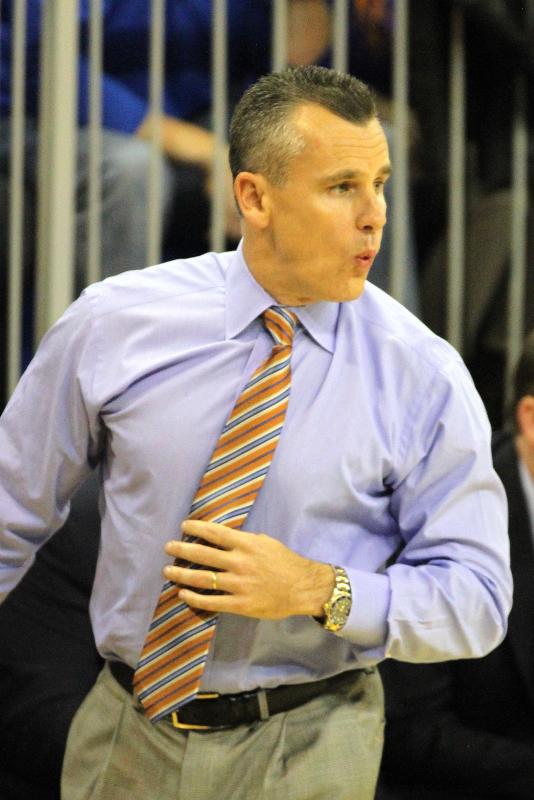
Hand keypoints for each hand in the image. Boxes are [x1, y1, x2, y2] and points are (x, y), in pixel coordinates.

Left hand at [163, 520, 334, 619]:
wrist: (302, 587)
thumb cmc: (284, 561)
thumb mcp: (265, 542)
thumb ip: (244, 541)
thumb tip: (223, 538)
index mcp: (246, 544)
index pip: (215, 533)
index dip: (196, 528)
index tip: (183, 526)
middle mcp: (239, 562)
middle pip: (203, 555)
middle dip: (181, 550)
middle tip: (168, 547)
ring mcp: (238, 585)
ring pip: (202, 579)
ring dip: (182, 574)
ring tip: (168, 570)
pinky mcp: (240, 604)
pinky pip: (211, 601)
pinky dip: (194, 598)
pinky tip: (183, 593)